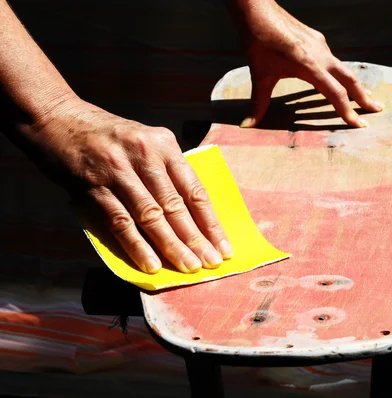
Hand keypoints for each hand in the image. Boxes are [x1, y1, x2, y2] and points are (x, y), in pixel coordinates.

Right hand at [29, 98, 232, 273]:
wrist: (56, 118)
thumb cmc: (108, 136)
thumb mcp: (145, 141)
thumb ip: (166, 171)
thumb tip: (190, 214)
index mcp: (164, 145)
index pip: (194, 190)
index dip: (211, 222)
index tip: (224, 247)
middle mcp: (144, 155)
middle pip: (176, 206)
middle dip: (196, 239)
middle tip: (210, 264)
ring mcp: (118, 172)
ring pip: (151, 216)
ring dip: (171, 246)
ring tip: (188, 268)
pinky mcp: (93, 187)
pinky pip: (120, 222)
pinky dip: (137, 245)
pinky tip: (151, 264)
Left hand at [230, 0, 383, 128]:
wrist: (258, 10)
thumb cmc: (258, 42)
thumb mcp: (259, 76)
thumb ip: (258, 103)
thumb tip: (247, 125)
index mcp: (310, 66)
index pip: (335, 93)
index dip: (347, 111)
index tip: (359, 125)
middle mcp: (321, 55)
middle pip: (350, 79)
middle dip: (364, 97)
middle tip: (377, 110)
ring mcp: (321, 46)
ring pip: (344, 68)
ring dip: (355, 84)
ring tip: (364, 98)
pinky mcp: (317, 40)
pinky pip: (333, 60)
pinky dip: (340, 73)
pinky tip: (338, 80)